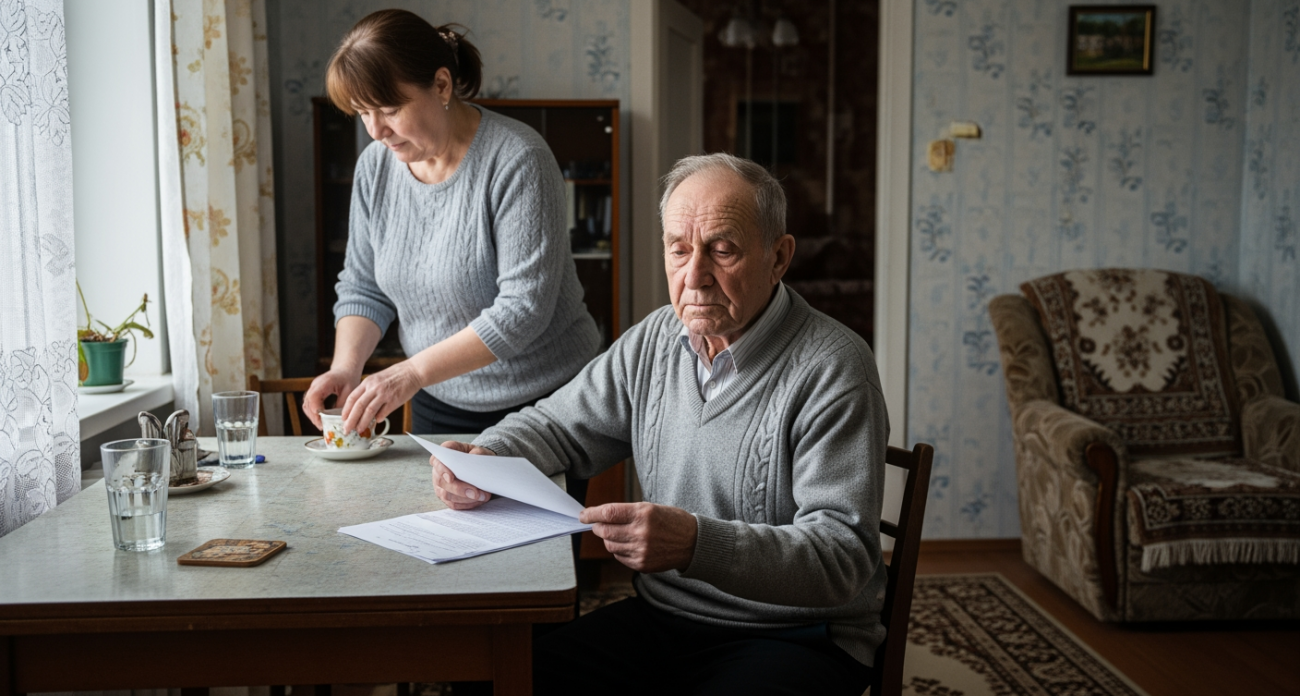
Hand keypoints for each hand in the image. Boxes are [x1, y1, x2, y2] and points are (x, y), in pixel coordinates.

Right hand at [303, 370, 360, 428]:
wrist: (345, 370)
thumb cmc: (349, 379)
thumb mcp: (349, 391)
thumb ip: (342, 404)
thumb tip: (337, 419)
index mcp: (325, 382)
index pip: (314, 396)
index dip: (316, 409)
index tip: (321, 420)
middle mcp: (315, 385)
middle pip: (308, 402)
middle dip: (314, 416)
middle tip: (322, 426)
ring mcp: (312, 388)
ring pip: (306, 404)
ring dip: (312, 416)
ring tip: (321, 424)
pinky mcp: (313, 392)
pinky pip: (308, 404)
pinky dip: (312, 412)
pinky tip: (320, 418)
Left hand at [341, 361, 424, 434]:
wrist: (412, 371)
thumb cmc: (396, 376)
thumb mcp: (377, 379)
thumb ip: (368, 391)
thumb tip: (361, 407)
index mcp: (368, 382)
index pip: (352, 398)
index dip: (346, 410)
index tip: (343, 419)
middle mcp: (374, 387)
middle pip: (358, 406)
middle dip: (351, 420)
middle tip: (347, 429)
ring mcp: (384, 394)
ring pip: (369, 411)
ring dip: (363, 422)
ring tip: (359, 429)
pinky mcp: (394, 400)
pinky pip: (383, 412)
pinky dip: (378, 419)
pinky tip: (377, 422)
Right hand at [430, 441, 497, 509]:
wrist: (479, 466)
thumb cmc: (477, 456)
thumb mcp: (480, 451)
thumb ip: (478, 453)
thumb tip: (475, 459)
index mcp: (445, 454)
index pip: (436, 460)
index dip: (442, 469)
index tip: (451, 478)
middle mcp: (438, 470)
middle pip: (441, 481)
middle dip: (459, 489)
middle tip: (476, 493)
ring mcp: (441, 485)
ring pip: (446, 495)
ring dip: (466, 498)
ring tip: (483, 496)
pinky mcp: (446, 496)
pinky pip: (453, 504)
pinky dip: (467, 504)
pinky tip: (479, 500)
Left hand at [581, 503, 697, 572]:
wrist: (693, 542)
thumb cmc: (671, 521)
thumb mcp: (651, 508)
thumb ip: (626, 512)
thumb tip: (600, 518)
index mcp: (643, 514)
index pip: (608, 513)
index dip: (591, 514)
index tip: (583, 515)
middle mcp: (641, 533)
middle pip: (605, 531)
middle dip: (597, 527)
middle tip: (597, 524)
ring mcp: (641, 551)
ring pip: (610, 545)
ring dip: (608, 539)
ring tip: (618, 533)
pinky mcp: (642, 564)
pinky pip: (619, 557)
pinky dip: (618, 550)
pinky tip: (628, 544)